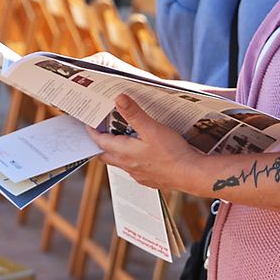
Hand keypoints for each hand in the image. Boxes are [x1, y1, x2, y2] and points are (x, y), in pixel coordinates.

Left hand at [85, 96, 203, 192]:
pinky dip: (134, 161)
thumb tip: (118, 99)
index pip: (100, 142)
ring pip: (122, 163)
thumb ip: (134, 114)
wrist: (192, 175)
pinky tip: (144, 155)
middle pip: (107, 155)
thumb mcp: (152, 128)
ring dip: (118, 153)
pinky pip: (136, 170)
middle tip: (100, 133)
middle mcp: (128, 166)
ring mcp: (139, 175)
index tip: (88, 124)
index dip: (93, 132)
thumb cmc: (173, 153)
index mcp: (124, 153)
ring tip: (122, 140)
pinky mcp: (151, 180)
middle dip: (101, 144)